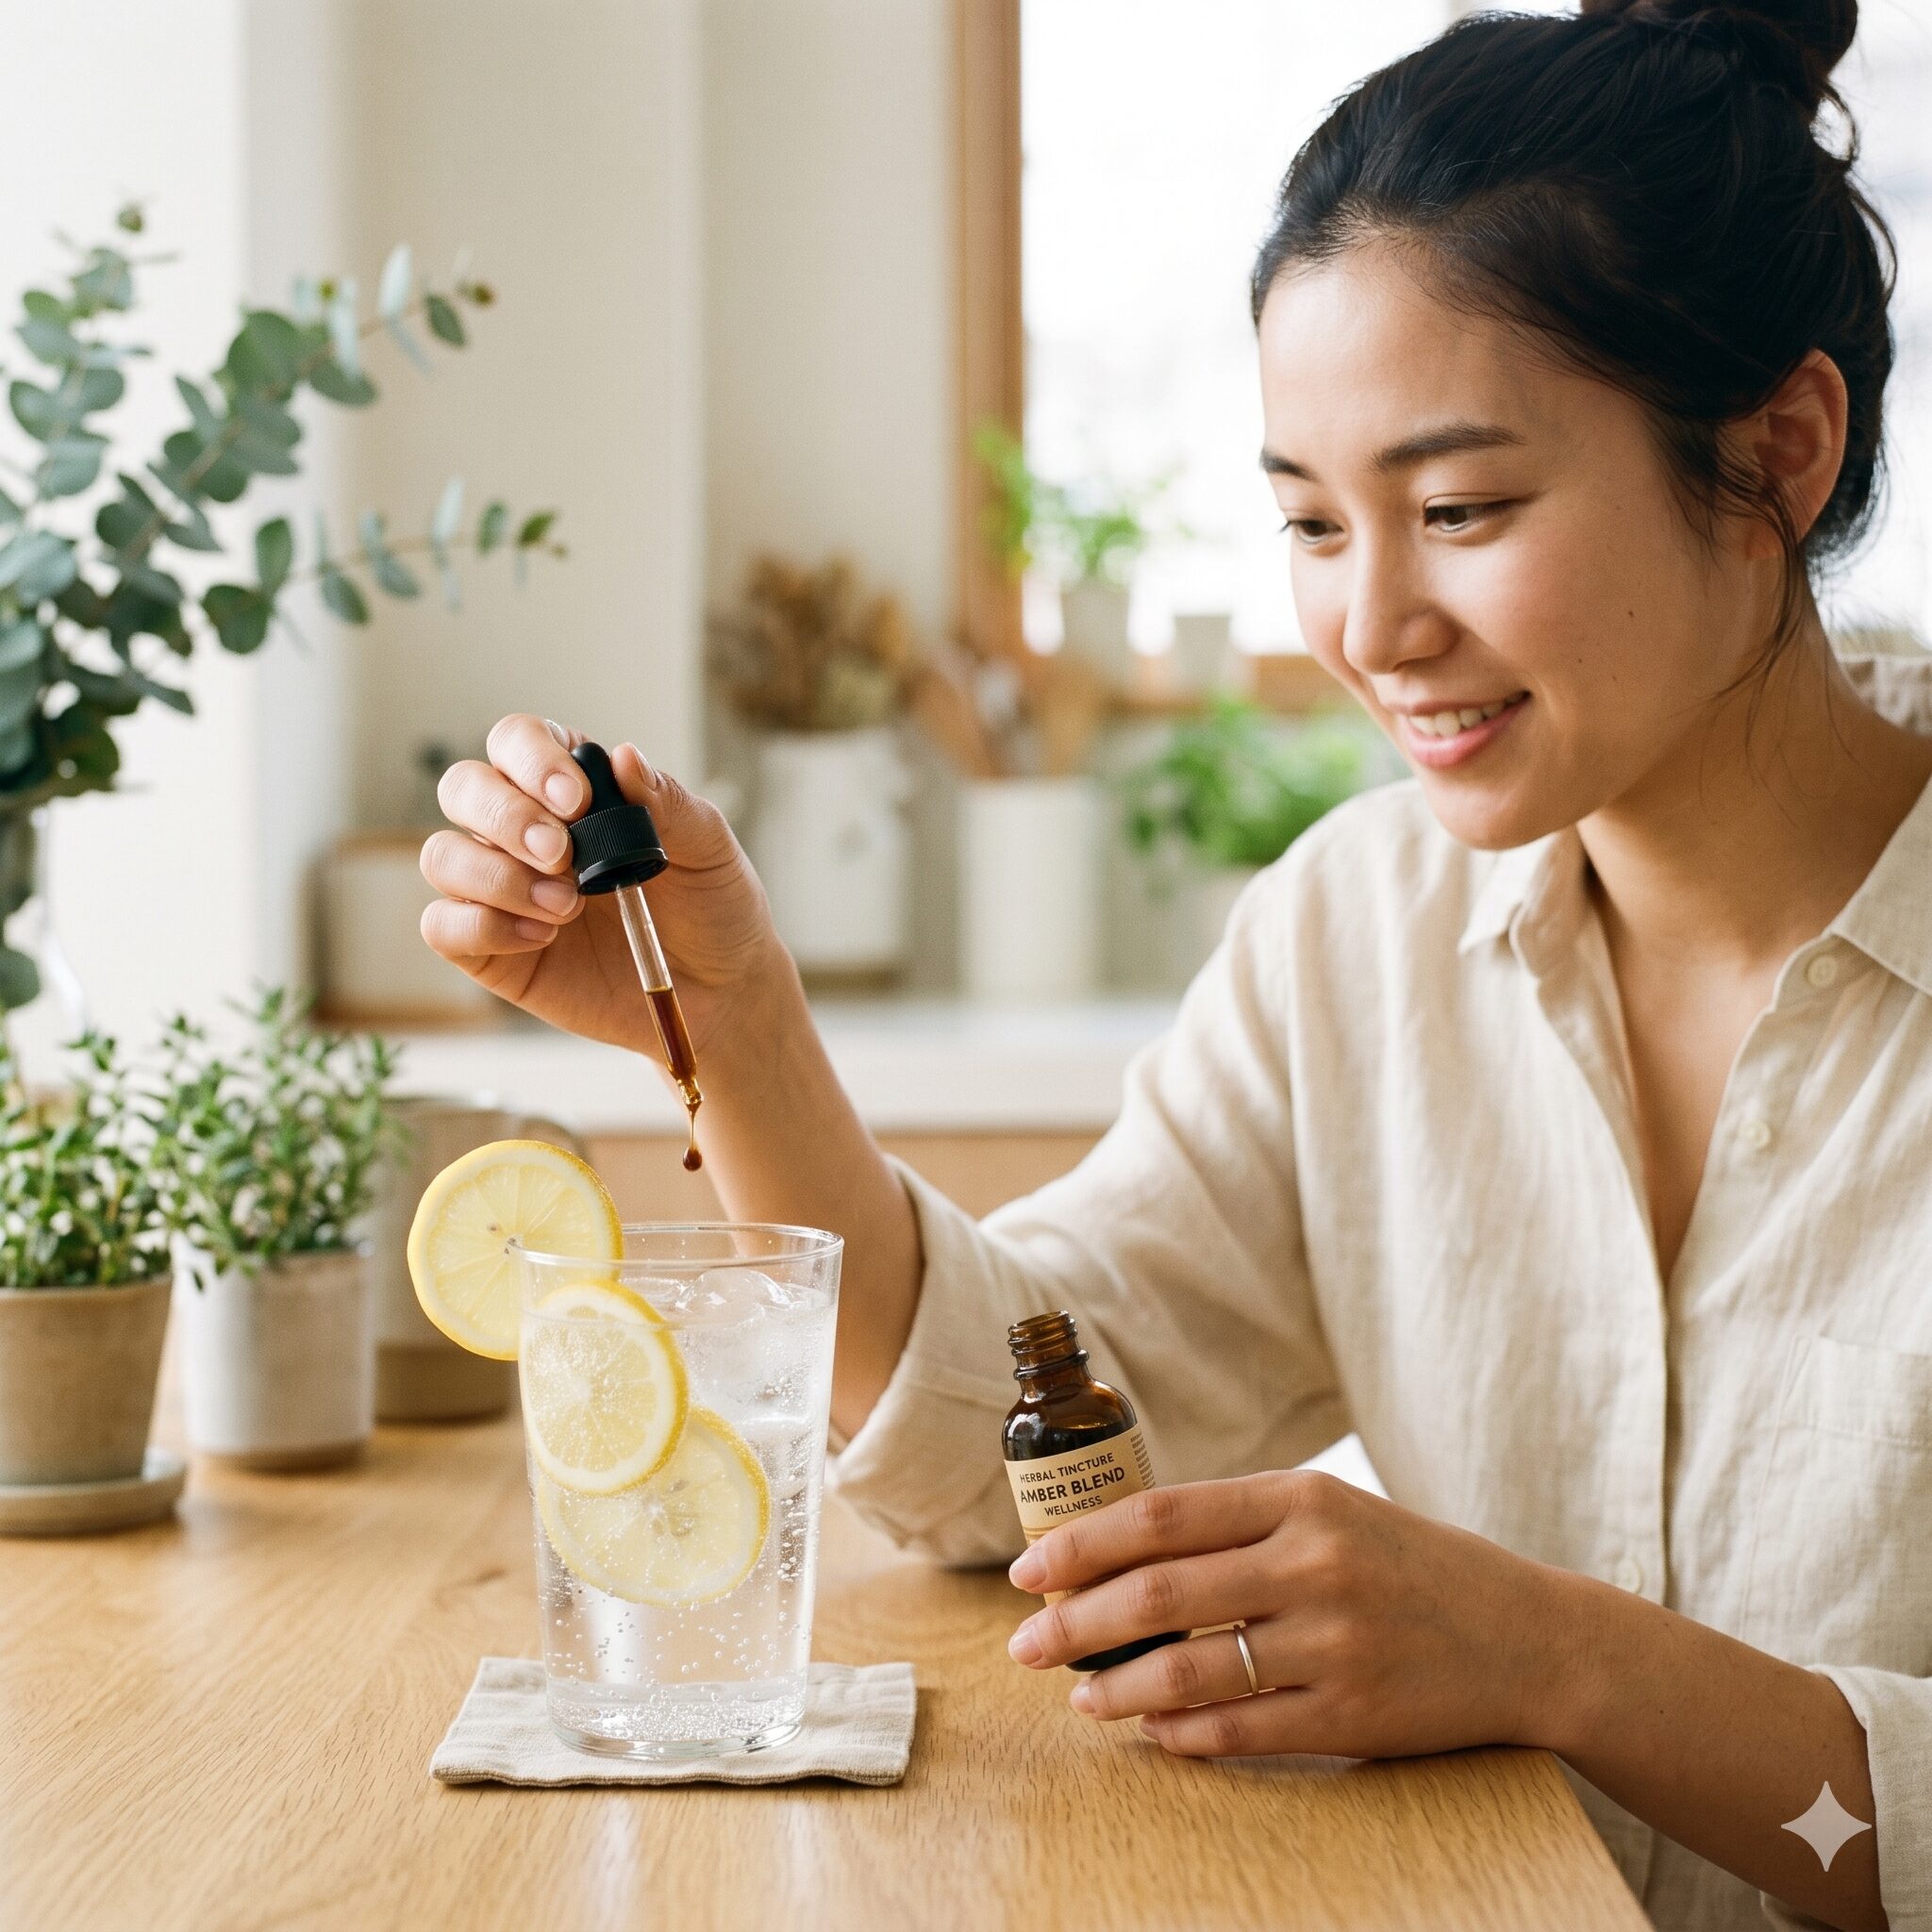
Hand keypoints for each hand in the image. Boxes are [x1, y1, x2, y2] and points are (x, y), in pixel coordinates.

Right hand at [420, 715, 787, 1058]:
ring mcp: (501, 889)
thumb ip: (667, 802)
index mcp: (571, 789)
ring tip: (567, 907)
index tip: (577, 801)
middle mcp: (523, 830)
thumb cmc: (712, 908)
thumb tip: (624, 757)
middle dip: (505, 816)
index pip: (516, 741)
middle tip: (562, 855)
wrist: (719, 990)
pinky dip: (482, 926)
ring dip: (497, 877)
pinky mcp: (492, 949)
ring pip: (443, 856)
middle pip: (463, 788)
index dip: (532, 758)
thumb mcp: (709, 849)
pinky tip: (542, 937)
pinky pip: (442, 926)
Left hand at [1004, 1471, 1572, 1759]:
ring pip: (1192, 1671)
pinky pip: (1243, 1731)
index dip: (1081, 1543)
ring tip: (1079, 1697)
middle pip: (1160, 1593)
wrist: (1527, 1638)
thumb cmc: (1406, 1566)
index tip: (1027, 1570)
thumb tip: (1116, 1546)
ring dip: (1118, 1689)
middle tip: (1024, 1645)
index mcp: (1300, 1497)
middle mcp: (1315, 1563)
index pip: (1161, 1515)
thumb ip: (1238, 1523)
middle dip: (1075, 1621)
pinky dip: (1183, 1735)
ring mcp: (1336, 1642)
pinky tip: (1151, 1732)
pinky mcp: (1355, 1715)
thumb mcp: (1330, 1512)